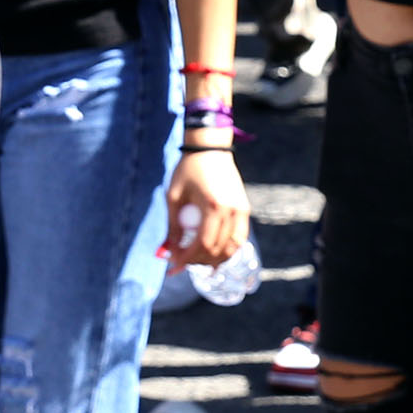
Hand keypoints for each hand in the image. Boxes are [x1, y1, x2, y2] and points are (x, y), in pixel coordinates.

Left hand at [164, 148, 250, 266]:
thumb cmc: (188, 170)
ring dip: (215, 259)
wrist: (209, 148)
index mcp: (213, 205)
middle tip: (181, 262)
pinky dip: (228, 249)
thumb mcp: (174, 196)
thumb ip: (172, 226)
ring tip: (197, 261)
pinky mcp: (244, 208)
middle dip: (198, 261)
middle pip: (217, 249)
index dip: (188, 258)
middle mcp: (231, 210)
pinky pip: (240, 237)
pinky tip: (214, 254)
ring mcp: (241, 209)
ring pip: (232, 248)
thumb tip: (168, 252)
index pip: (203, 244)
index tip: (174, 263)